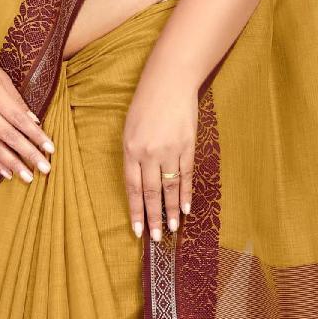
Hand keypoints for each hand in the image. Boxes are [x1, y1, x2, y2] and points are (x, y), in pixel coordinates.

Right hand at [0, 50, 53, 182]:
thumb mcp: (0, 77)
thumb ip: (16, 100)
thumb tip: (34, 121)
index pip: (19, 119)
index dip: (36, 135)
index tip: (50, 148)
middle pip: (9, 136)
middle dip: (28, 153)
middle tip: (45, 168)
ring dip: (12, 164)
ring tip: (27, 177)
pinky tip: (7, 172)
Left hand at [123, 59, 196, 239]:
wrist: (170, 81)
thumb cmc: (146, 102)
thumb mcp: (130, 127)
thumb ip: (133, 154)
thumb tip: (139, 181)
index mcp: (130, 149)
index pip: (132, 187)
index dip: (135, 210)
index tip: (136, 230)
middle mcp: (148, 153)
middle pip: (151, 192)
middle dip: (153, 217)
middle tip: (156, 237)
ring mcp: (169, 150)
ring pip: (169, 187)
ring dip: (170, 210)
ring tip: (172, 228)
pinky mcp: (187, 145)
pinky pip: (186, 175)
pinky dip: (185, 193)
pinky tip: (185, 208)